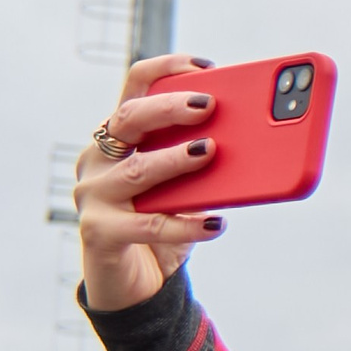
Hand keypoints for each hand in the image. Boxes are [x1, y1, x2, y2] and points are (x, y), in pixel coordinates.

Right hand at [75, 53, 224, 312]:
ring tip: (210, 151)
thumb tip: (257, 145)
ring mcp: (93, 195)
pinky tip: (216, 223)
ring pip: (137, 171)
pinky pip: (148, 226)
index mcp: (120, 137)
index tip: (204, 66)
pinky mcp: (100, 232)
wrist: (135, 284)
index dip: (166, 70)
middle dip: (170, 108)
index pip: (135, 87)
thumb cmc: (162, 225)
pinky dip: (186, 225)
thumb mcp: (186, 189)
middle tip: (209, 106)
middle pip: (129, 119)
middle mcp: (98, 159)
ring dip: (175, 159)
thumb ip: (204, 165)